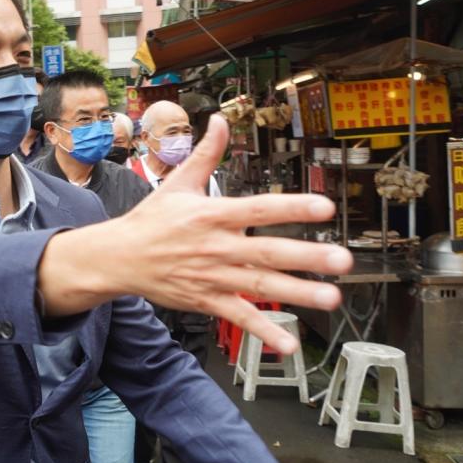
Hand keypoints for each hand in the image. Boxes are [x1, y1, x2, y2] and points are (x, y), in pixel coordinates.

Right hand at [38, 115, 351, 354]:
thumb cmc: (151, 220)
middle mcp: (215, 246)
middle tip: (343, 261)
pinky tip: (288, 344)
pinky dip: (263, 332)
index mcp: (212, 214)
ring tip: (331, 299)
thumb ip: (206, 154)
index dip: (291, 207)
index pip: (258, 209)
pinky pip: (238, 317)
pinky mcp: (205, 301)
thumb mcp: (178, 183)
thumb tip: (221, 119)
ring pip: (260, 286)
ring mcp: (212, 277)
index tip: (325, 207)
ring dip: (297, 293)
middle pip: (267, 252)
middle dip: (307, 257)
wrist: (118, 258)